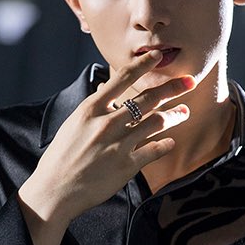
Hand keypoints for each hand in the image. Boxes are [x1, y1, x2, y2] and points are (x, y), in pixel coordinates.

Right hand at [19, 50, 194, 226]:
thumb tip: (106, 87)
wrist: (55, 189)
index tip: (158, 56)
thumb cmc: (61, 156)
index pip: (122, 78)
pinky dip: (165, 144)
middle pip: (148, 99)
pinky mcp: (127, 165)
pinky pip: (155, 150)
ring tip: (184, 112)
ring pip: (156, 122)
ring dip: (175, 115)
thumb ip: (94, 106)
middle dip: (172, 88)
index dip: (143, 64)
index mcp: (92, 109)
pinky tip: (170, 142)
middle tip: (189, 82)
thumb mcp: (74, 124)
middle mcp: (107, 123)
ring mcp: (119, 144)